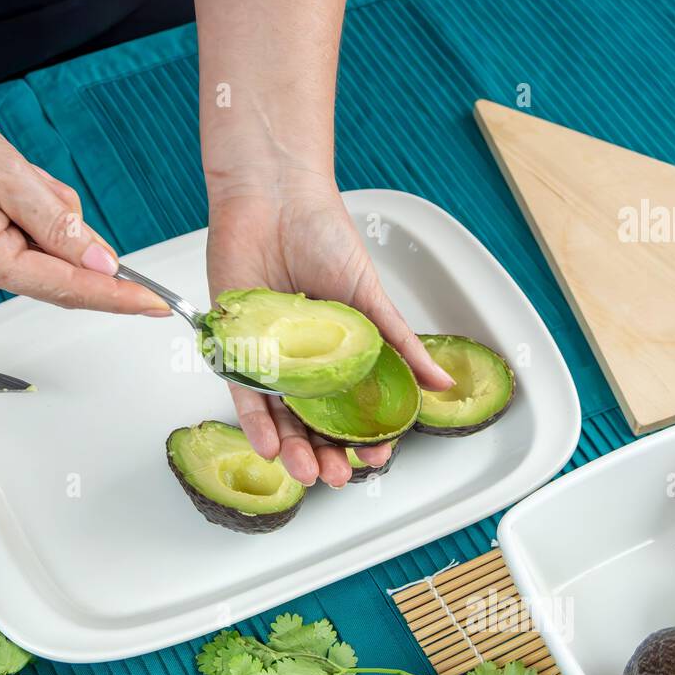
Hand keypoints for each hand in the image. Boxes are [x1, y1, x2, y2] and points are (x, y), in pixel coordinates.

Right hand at [0, 91, 169, 311]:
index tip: (157, 305)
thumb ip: (58, 222)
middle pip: (53, 267)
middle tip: (28, 181)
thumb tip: (103, 263)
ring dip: (37, 219)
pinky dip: (19, 221)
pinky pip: (14, 249)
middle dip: (61, 227)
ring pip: (35, 256)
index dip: (119, 297)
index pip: (69, 289)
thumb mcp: (6, 172)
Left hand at [206, 180, 454, 487]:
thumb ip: (401, 344)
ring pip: (280, 415)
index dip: (365, 435)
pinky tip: (268, 446)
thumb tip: (440, 385)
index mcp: (339, 350)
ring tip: (307, 472)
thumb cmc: (323, 235)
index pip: (352, 406)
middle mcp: (302, 358)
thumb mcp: (371, 297)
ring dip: (293, 449)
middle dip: (327, 453)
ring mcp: (268, 354)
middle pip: (314, 420)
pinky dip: (255, 421)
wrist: (274, 198)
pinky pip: (243, 391)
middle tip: (339, 475)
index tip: (378, 455)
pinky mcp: (234, 344)